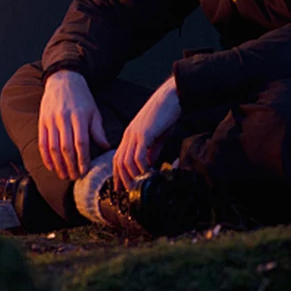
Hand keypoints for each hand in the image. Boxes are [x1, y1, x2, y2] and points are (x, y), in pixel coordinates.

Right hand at [38, 70, 109, 180]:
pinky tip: (51, 166)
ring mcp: (51, 119)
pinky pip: (42, 141)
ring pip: (53, 147)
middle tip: (74, 177)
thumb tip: (105, 147)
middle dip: (71, 165)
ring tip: (64, 174)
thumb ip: (98, 130)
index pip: (81, 143)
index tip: (85, 170)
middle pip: (66, 147)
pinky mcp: (42, 120)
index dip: (83, 159)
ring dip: (58, 164)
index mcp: (78, 116)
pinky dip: (45, 156)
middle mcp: (63, 118)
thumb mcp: (93, 111)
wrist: (63, 79)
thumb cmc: (81, 97)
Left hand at [113, 77, 181, 191]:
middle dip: (123, 180)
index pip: (118, 159)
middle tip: (132, 193)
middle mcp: (129, 135)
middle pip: (119, 162)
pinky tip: (150, 175)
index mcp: (130, 136)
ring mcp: (135, 134)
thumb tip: (148, 167)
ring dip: (133, 177)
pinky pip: (139, 155)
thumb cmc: (165, 115)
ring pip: (127, 161)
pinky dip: (143, 168)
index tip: (123, 189)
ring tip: (141, 187)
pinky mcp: (144, 133)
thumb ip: (150, 151)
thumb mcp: (156, 137)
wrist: (171, 97)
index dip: (118, 175)